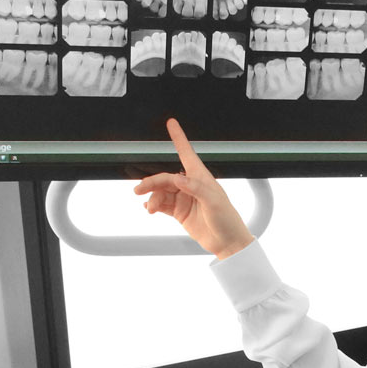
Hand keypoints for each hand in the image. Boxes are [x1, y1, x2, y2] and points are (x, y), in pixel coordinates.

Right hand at [133, 119, 253, 258]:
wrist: (227, 243)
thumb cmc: (227, 220)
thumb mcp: (214, 202)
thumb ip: (196, 189)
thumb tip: (179, 179)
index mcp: (201, 178)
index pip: (187, 153)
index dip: (179, 138)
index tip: (172, 123)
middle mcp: (190, 186)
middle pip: (165, 178)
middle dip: (152, 183)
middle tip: (139, 190)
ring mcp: (184, 199)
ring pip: (162, 193)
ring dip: (153, 198)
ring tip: (150, 209)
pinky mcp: (180, 212)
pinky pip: (162, 205)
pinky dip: (154, 205)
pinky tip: (148, 208)